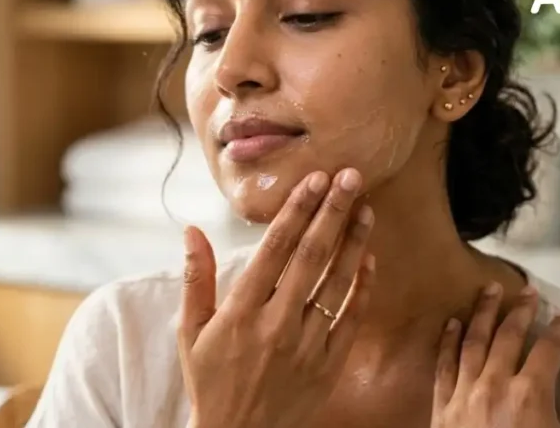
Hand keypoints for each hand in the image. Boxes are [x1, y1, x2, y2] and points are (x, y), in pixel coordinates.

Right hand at [179, 169, 375, 427]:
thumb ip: (196, 278)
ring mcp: (307, 344)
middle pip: (311, 256)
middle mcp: (277, 323)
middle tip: (350, 178)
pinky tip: (369, 259)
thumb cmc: (210, 381)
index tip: (314, 179)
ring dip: (354, 242)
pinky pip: (351, 318)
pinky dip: (362, 287)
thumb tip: (192, 230)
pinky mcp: (329, 363)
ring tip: (365, 208)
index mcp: (241, 311)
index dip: (297, 210)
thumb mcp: (190, 331)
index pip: (275, 248)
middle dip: (332, 212)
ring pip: (337, 283)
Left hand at [432, 283, 559, 427]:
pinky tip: (453, 323)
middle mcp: (493, 388)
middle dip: (520, 311)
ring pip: (472, 342)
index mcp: (530, 395)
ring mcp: (463, 398)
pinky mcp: (442, 411)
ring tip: (490, 290)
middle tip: (528, 291)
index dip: (559, 330)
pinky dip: (449, 341)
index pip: (548, 349)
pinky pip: (444, 366)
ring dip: (482, 313)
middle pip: (507, 336)